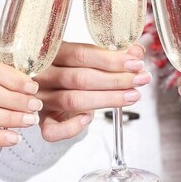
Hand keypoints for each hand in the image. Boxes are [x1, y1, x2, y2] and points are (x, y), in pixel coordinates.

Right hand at [34, 42, 150, 141]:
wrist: (49, 91)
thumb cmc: (71, 73)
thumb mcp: (88, 60)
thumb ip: (111, 55)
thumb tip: (136, 50)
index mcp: (52, 52)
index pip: (81, 54)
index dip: (111, 60)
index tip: (136, 64)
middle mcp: (42, 75)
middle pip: (80, 78)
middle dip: (115, 80)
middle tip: (140, 80)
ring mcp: (39, 99)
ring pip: (72, 100)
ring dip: (107, 99)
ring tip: (132, 95)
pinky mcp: (41, 121)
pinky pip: (52, 131)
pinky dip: (72, 127)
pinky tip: (89, 119)